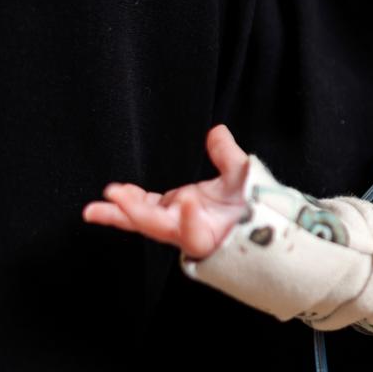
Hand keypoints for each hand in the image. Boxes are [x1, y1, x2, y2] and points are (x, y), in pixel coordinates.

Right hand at [83, 124, 249, 258]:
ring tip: (119, 198)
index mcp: (183, 209)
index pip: (148, 207)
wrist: (278, 226)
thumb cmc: (254, 204)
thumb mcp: (237, 173)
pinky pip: (194, 233)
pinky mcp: (209, 243)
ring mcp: (194, 235)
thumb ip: (224, 154)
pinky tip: (185, 201)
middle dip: (120, 213)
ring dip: (140, 214)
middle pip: (145, 221)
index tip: (111, 191)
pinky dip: (188, 218)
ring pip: (161, 229)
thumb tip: (216, 130)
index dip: (128, 201)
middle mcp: (184, 224)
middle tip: (94, 207)